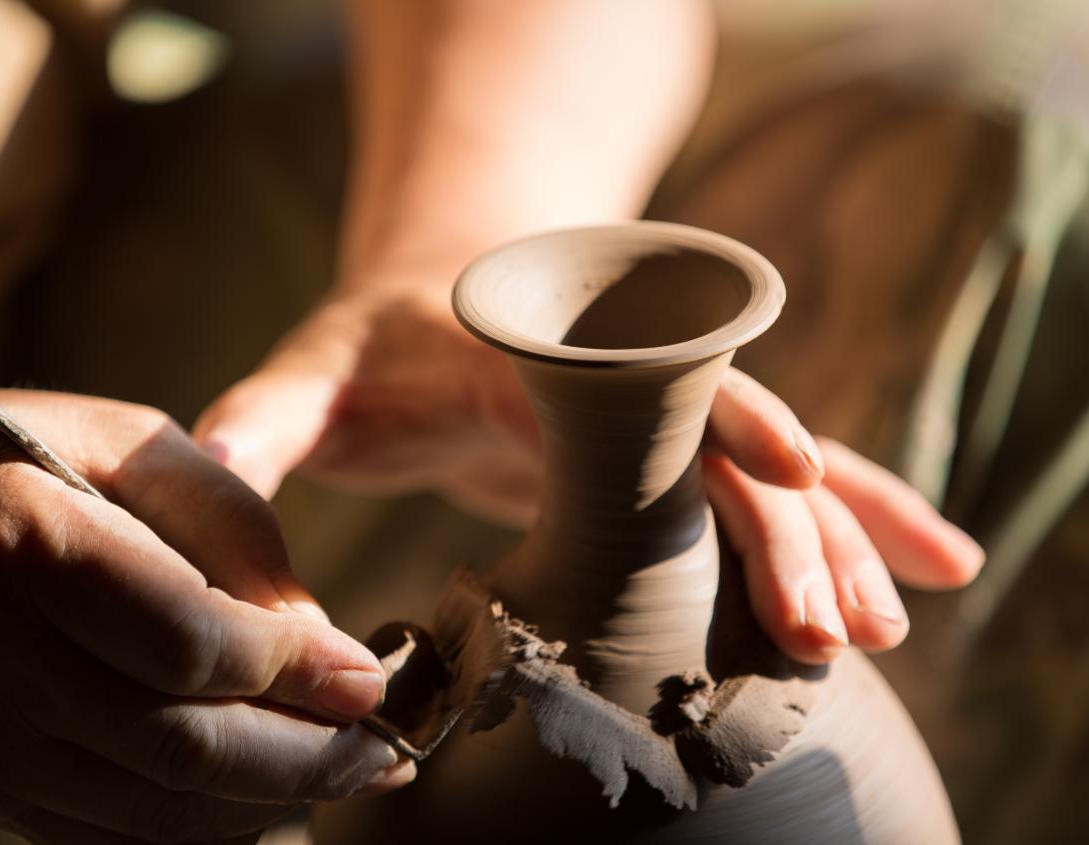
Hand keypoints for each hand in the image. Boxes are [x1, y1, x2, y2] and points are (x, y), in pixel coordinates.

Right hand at [0, 391, 412, 844]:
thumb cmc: (7, 465)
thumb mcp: (129, 446)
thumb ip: (235, 533)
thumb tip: (325, 649)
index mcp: (24, 544)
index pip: (190, 644)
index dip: (299, 672)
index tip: (373, 673)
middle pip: (186, 749)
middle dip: (311, 758)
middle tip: (385, 744)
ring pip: (162, 813)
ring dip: (275, 800)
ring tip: (348, 766)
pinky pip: (121, 835)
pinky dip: (212, 822)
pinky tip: (269, 786)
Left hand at [194, 285, 982, 664]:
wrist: (447, 291)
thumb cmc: (375, 342)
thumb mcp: (310, 374)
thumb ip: (261, 420)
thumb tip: (198, 474)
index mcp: (540, 353)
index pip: (641, 377)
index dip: (713, 416)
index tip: (782, 466)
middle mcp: (624, 378)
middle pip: (726, 438)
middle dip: (789, 524)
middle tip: (833, 622)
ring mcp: (663, 414)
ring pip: (772, 473)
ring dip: (834, 542)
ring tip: (882, 627)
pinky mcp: (680, 451)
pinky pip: (781, 486)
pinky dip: (857, 521)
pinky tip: (920, 574)